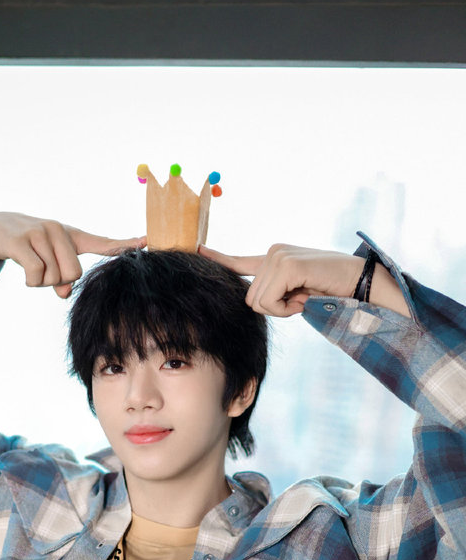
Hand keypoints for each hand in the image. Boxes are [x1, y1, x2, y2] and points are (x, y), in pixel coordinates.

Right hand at [0, 212, 145, 297]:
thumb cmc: (28, 249)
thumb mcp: (48, 263)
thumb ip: (62, 280)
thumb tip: (65, 294)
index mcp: (71, 237)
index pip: (103, 243)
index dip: (125, 245)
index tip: (148, 241)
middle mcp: (59, 231)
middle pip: (73, 274)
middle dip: (58, 282)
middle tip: (44, 272)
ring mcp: (40, 233)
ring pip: (53, 277)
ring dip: (40, 282)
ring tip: (29, 266)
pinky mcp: (21, 240)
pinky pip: (36, 274)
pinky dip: (30, 282)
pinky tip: (23, 272)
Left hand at [199, 243, 365, 317]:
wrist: (360, 281)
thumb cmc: (331, 289)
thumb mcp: (298, 291)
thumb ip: (276, 292)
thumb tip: (254, 302)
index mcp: (274, 257)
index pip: (240, 261)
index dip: (219, 259)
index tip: (198, 250)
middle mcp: (273, 252)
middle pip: (250, 298)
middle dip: (274, 309)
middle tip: (300, 299)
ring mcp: (278, 256)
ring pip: (258, 303)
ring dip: (282, 310)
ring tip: (304, 297)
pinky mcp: (286, 264)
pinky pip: (269, 302)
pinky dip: (286, 309)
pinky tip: (305, 298)